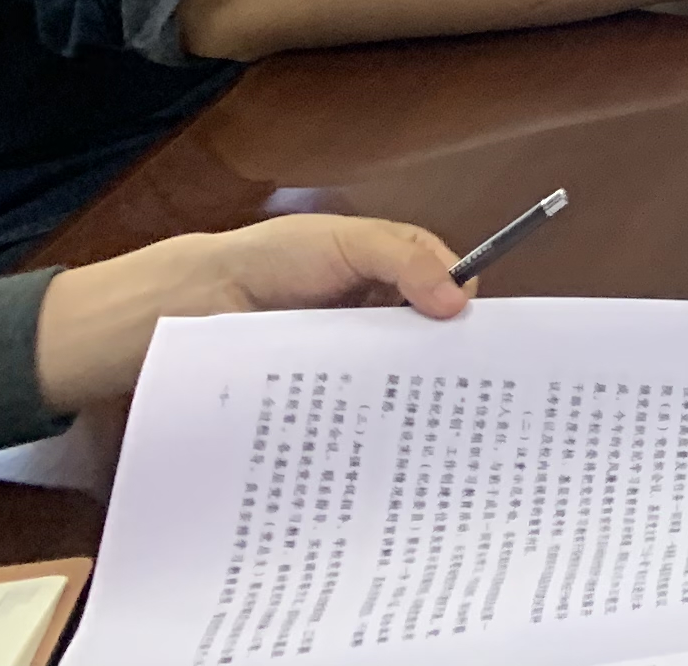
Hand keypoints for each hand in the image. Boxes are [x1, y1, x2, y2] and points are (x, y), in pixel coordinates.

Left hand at [34, 214, 466, 411]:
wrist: (198, 303)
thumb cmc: (271, 260)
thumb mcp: (346, 242)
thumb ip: (406, 259)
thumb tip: (462, 301)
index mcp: (393, 279)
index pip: (449, 299)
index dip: (470, 321)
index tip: (488, 346)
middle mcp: (377, 326)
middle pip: (428, 352)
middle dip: (447, 374)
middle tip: (466, 402)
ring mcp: (348, 367)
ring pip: (394, 392)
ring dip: (408, 411)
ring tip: (427, 436)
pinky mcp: (320, 404)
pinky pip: (354, 419)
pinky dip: (367, 431)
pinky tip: (378, 446)